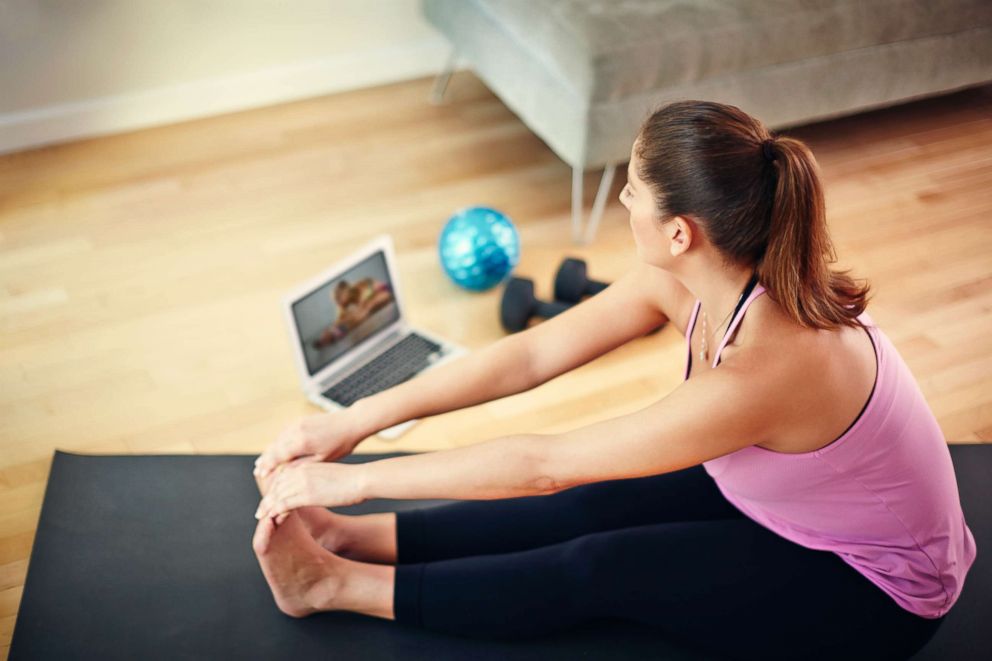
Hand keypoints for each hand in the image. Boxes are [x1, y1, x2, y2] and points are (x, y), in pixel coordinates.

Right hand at [254, 408, 369, 478]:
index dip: (268, 466)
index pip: (278, 455)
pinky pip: (285, 432)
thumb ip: (302, 465)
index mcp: (302, 442)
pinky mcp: (302, 420)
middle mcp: (297, 430)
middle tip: (257, 470)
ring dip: (270, 450)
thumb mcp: (322, 459)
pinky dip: (278, 441)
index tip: (260, 475)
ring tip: (263, 461)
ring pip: (279, 438)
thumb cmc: (341, 444)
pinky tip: (277, 448)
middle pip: (275, 446)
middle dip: (265, 459)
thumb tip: (284, 473)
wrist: (351, 422)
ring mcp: (299, 423)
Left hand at [255, 461, 366, 523]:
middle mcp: (300, 471)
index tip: (268, 498)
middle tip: (260, 511)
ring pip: (278, 495)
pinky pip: (285, 504)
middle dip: (267, 499)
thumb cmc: (350, 478)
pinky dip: (276, 512)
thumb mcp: (327, 474)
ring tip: (262, 517)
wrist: (360, 479)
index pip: (282, 477)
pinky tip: (273, 519)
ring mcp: (302, 482)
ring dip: (268, 507)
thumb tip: (311, 486)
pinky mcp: (306, 494)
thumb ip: (315, 478)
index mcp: (305, 465)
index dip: (273, 488)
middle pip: (277, 486)